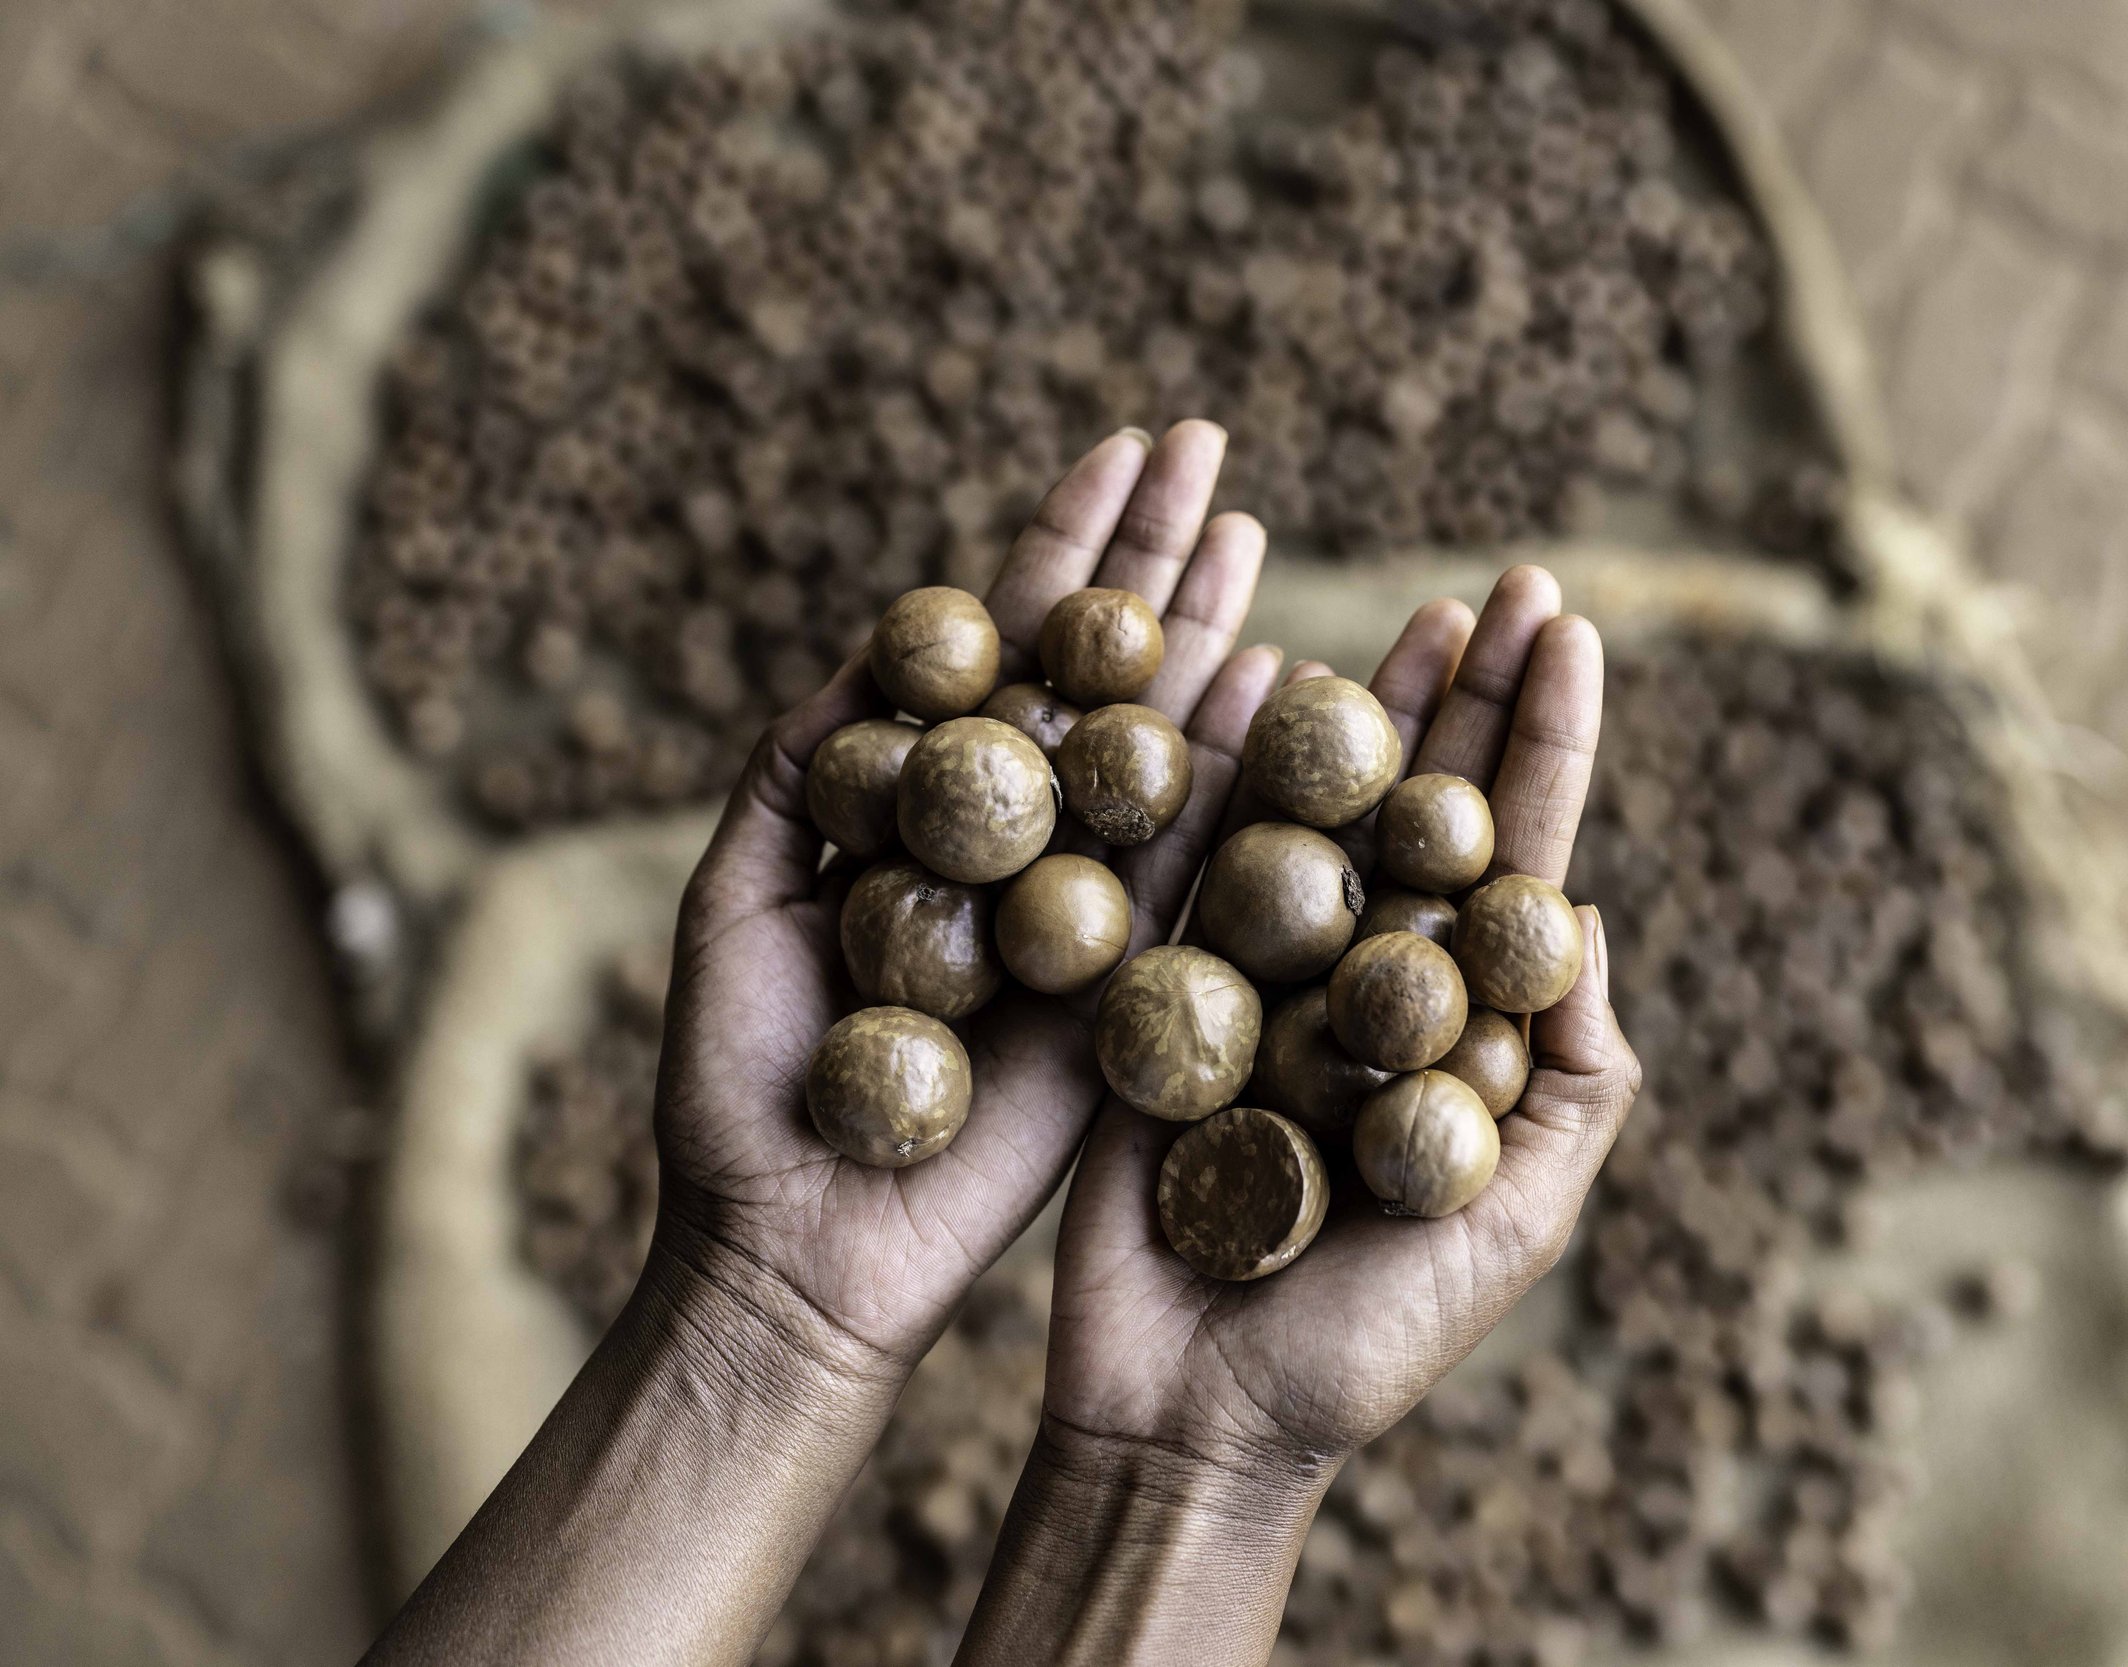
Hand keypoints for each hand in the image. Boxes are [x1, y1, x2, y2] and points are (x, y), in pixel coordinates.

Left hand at [648, 421, 1283, 1386]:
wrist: (805, 1251)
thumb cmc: (744, 1084)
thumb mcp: (737, 896)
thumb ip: (805, 766)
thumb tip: (886, 637)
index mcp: (931, 807)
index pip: (1010, 644)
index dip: (1065, 543)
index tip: (1121, 447)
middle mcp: (1026, 838)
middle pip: (1105, 668)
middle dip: (1157, 552)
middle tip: (1211, 442)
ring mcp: (1094, 906)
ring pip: (1168, 740)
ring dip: (1216, 626)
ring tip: (1256, 518)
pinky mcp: (1144, 984)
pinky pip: (1208, 863)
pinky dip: (1249, 767)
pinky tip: (1289, 669)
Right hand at [1043, 566, 1641, 1460]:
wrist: (1188, 1417)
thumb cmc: (1364, 1342)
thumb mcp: (1510, 1219)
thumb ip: (1570, 1080)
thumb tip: (1586, 915)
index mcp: (1458, 1031)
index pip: (1516, 858)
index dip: (1546, 746)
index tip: (1570, 634)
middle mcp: (1369, 985)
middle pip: (1431, 813)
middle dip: (1474, 695)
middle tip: (1513, 581)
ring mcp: (1264, 981)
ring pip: (1325, 815)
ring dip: (1370, 706)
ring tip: (1422, 607)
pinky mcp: (1162, 994)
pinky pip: (1200, 865)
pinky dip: (1231, 770)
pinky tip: (1266, 676)